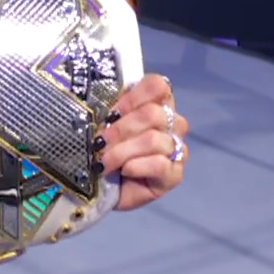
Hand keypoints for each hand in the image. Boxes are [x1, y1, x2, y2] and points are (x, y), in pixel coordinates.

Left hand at [96, 75, 186, 210]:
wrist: (103, 187)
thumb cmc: (105, 149)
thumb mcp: (103, 124)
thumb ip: (108, 109)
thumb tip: (97, 102)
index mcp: (156, 103)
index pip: (157, 86)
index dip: (132, 98)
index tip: (110, 114)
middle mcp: (172, 122)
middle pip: (153, 114)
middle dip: (120, 129)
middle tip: (100, 142)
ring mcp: (176, 148)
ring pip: (153, 140)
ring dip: (122, 151)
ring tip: (105, 161)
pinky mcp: (174, 173)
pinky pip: (159, 164)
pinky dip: (136, 167)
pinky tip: (124, 171)